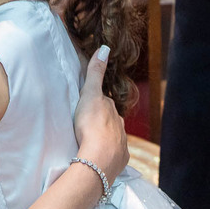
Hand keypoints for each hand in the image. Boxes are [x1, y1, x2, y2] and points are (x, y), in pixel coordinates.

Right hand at [73, 46, 128, 182]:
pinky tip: (100, 157)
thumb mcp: (90, 94)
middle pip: (111, 122)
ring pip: (114, 139)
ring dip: (105, 139)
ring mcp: (121, 145)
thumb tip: (105, 47)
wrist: (98, 158)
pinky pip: (114, 156)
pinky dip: (108, 155)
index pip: (105, 105)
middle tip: (88, 126)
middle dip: (103, 122)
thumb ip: (96, 73)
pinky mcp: (120, 161)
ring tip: (92, 144)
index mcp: (112, 111)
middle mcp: (120, 126)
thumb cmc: (91, 124)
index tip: (88, 108)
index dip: (97, 105)